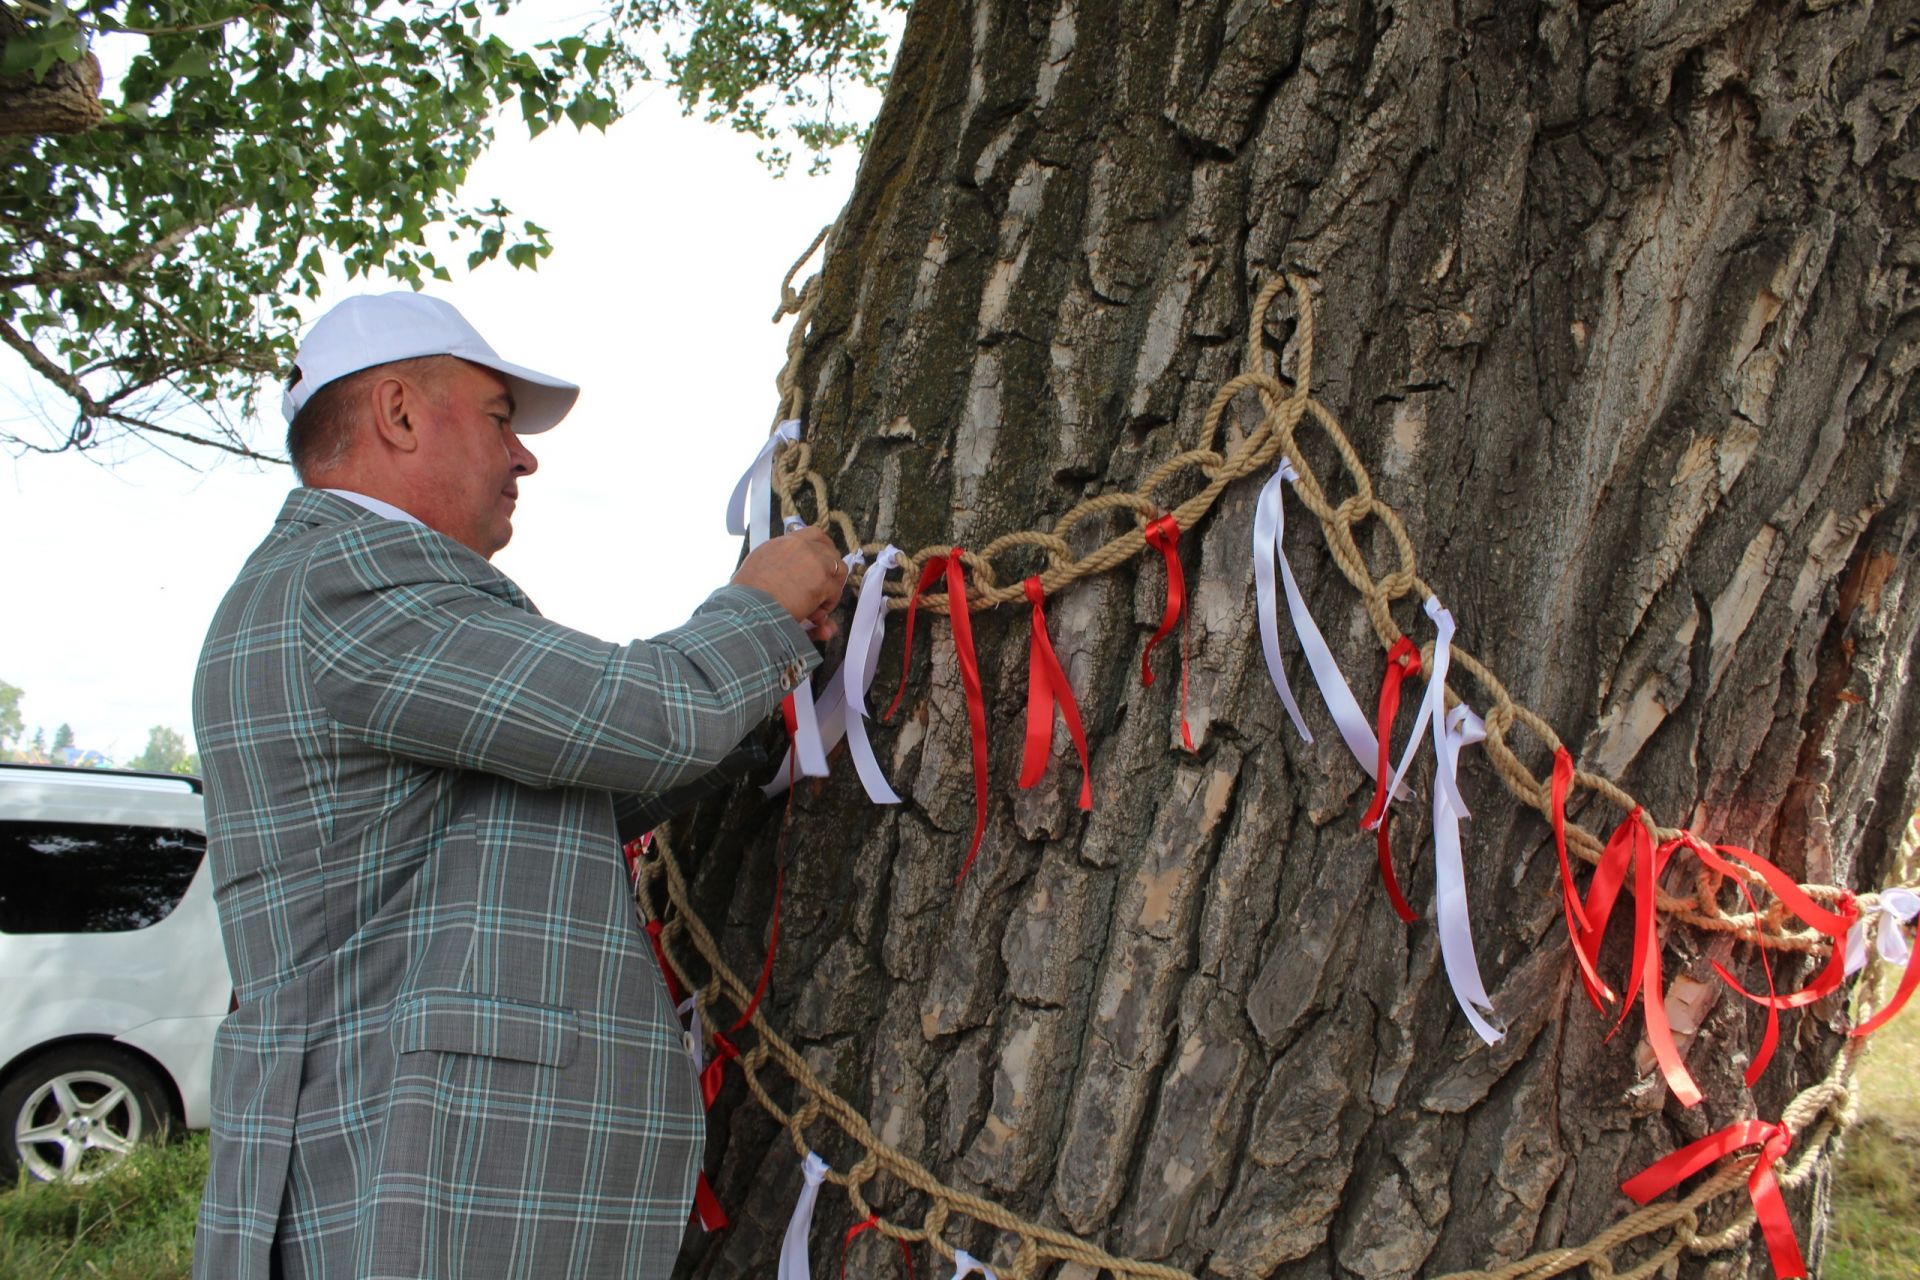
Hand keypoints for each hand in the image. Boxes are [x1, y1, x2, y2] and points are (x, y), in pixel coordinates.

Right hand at [731, 526, 848, 641]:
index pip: (812, 534)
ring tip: (819, 604)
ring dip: (832, 587)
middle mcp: (800, 546)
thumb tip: (790, 580)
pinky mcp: (822, 579)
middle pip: (830, 550)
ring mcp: (814, 561)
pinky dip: (828, 604)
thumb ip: (779, 570)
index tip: (822, 564)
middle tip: (824, 588)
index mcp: (783, 543)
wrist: (749, 607)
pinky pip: (835, 591)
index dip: (822, 550)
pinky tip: (814, 614)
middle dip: (831, 570)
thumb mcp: (759, 572)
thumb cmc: (747, 596)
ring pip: (839, 568)